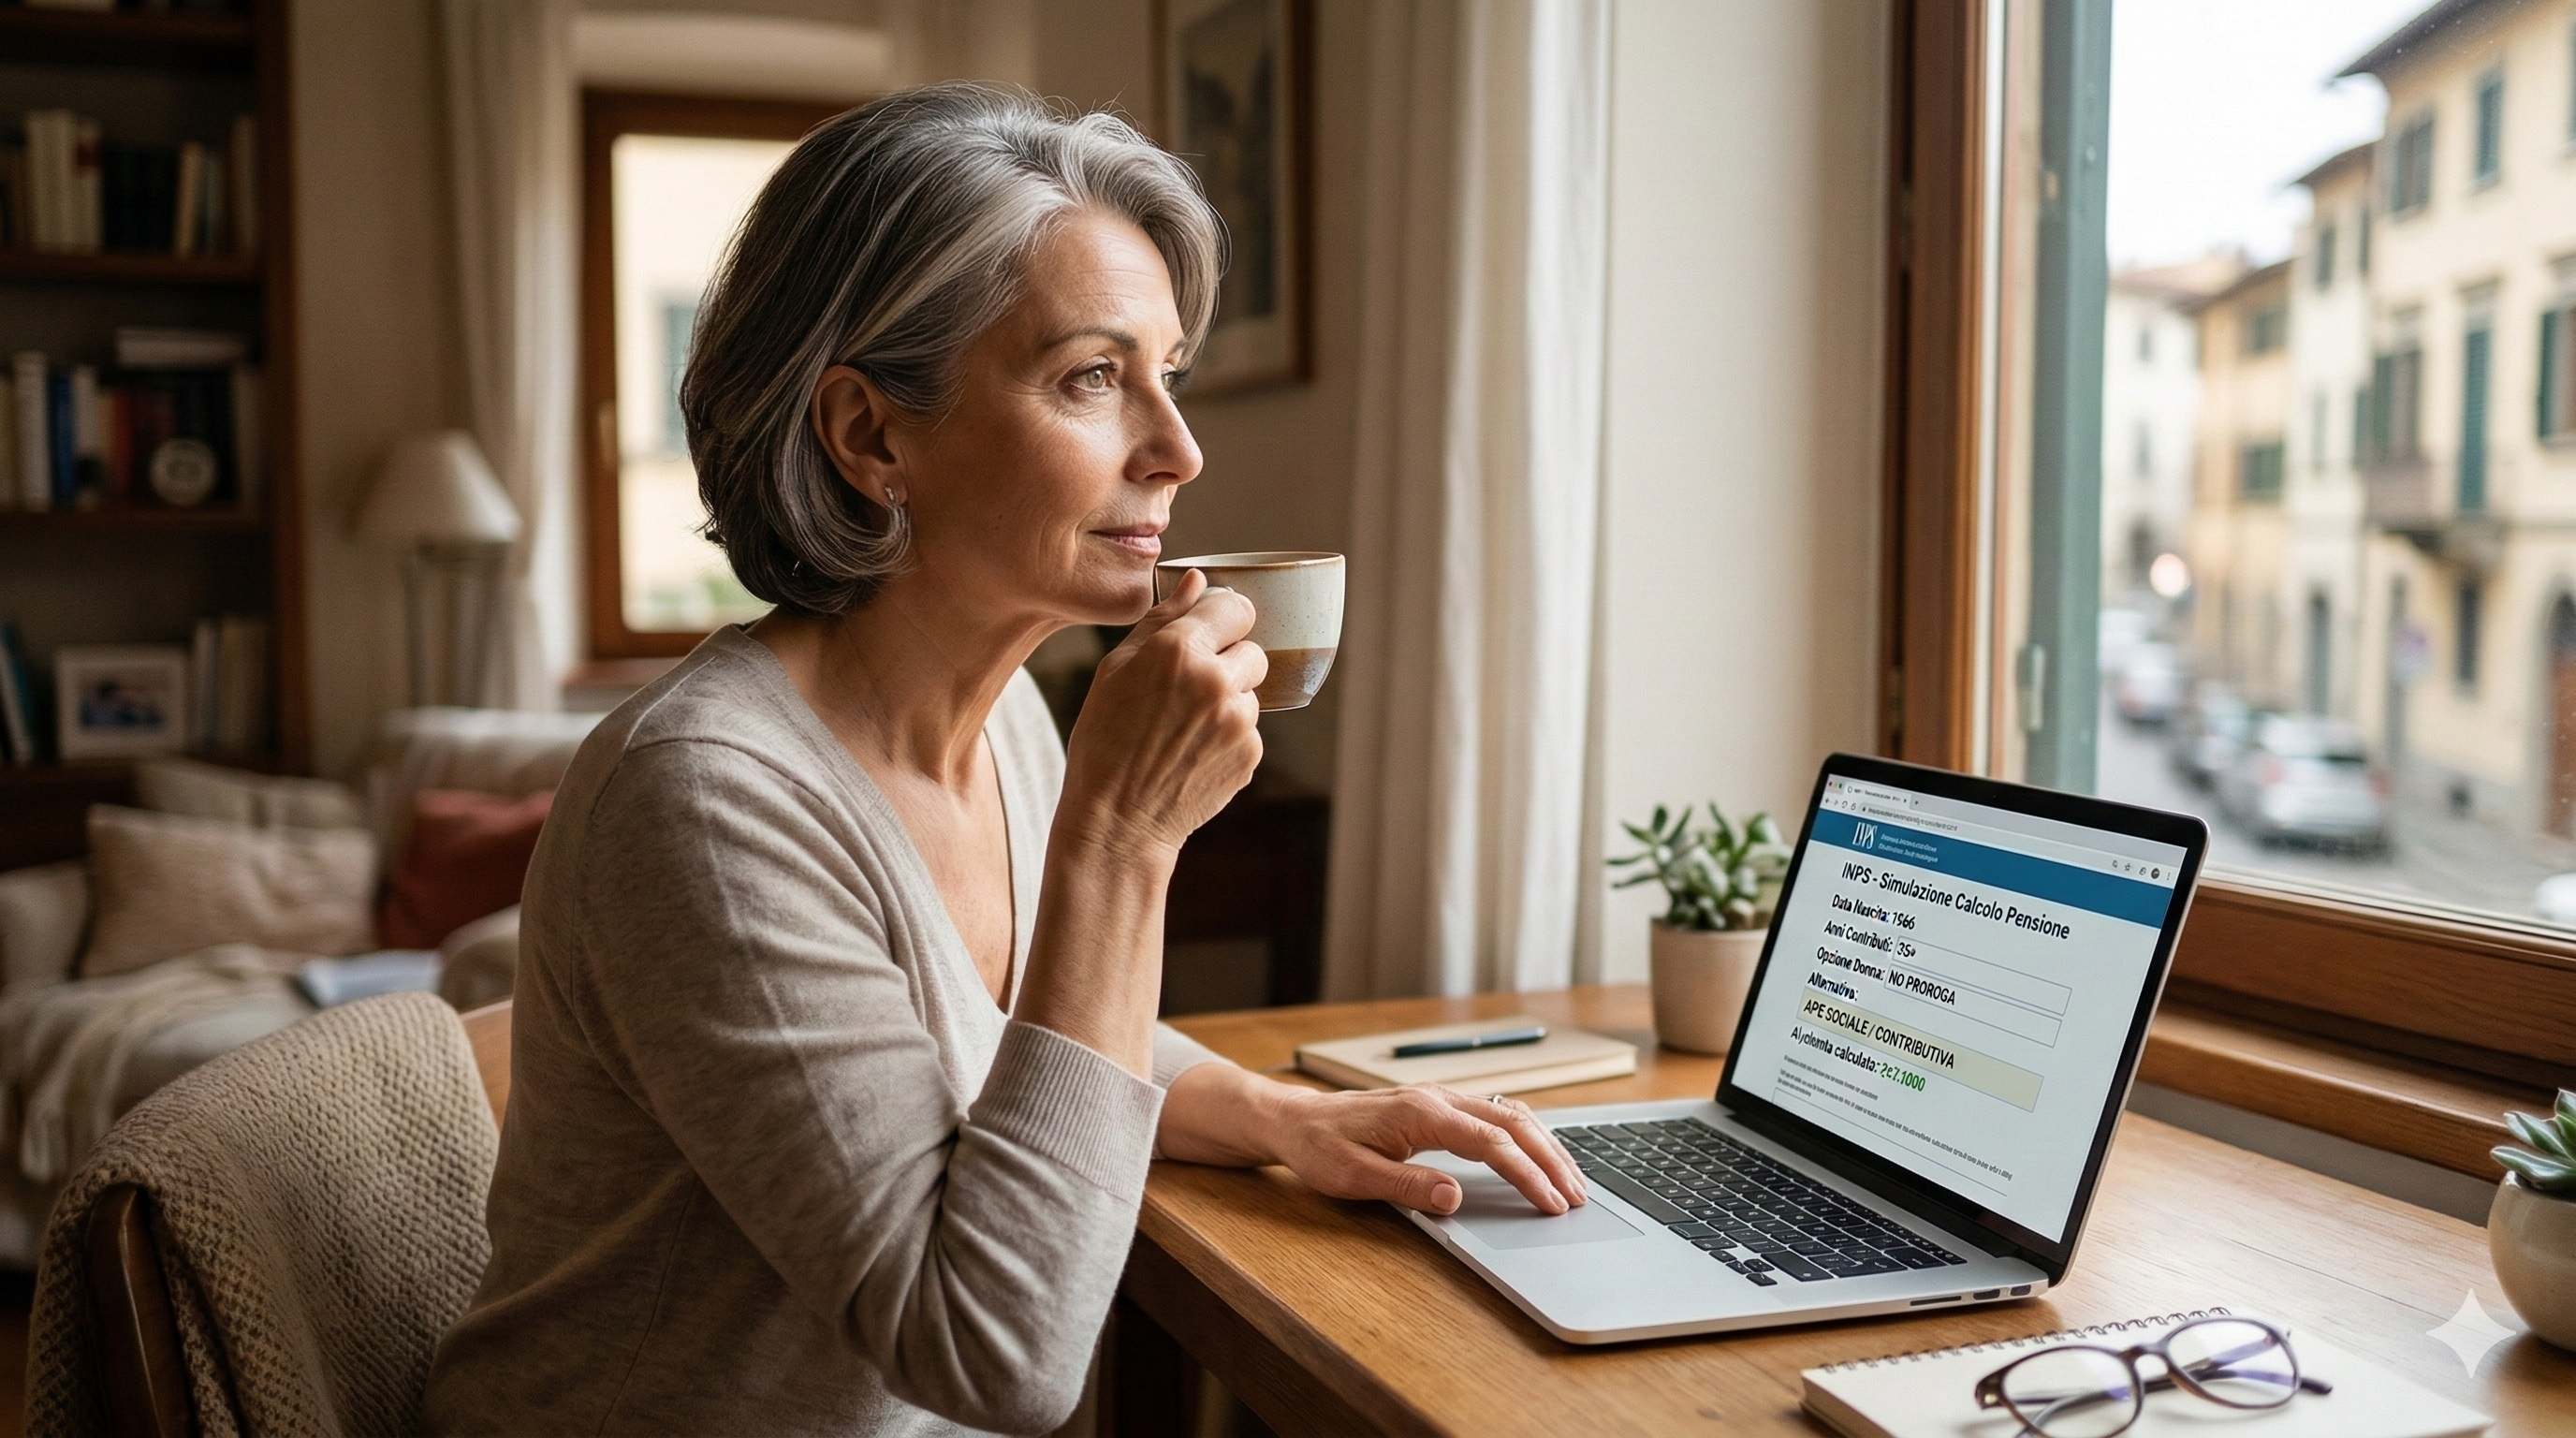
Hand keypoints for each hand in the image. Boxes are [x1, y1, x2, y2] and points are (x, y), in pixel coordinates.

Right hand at [1060, 568, 1266, 858]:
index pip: (1235, 608)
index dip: (1224, 620)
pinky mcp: (1249, 754)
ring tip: (1184, 730)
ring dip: (1228, 704)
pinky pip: (1250, 731)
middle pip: (1254, 651)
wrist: (1117, 818)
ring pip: (1251, 694)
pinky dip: (1229, 738)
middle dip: (1229, 664)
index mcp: (1178, 651)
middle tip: (1189, 692)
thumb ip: (1163, 620)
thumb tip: (1197, 580)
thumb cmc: (1105, 739)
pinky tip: (1192, 754)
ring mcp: (1237, 721)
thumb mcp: (1117, 670)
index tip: (1212, 633)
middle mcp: (1215, 681)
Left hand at [1262, 1084, 1589, 1216]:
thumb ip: (1406, 1186)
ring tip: (1571, 1179)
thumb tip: (1455, 1197)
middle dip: (1550, 1159)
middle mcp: (1438, 1098)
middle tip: (1578, 1197)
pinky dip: (1526, 1134)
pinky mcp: (1439, 1106)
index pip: (1492, 1143)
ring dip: (1544, 1144)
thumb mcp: (1352, 1177)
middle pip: (1513, 1123)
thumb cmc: (1319, 1147)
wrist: (1294, 1120)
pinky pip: (1496, 1114)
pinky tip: (1540, 1153)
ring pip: (1510, 1114)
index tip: (1552, 1202)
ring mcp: (1441, 1098)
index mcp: (1421, 1113)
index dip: (1527, 1174)